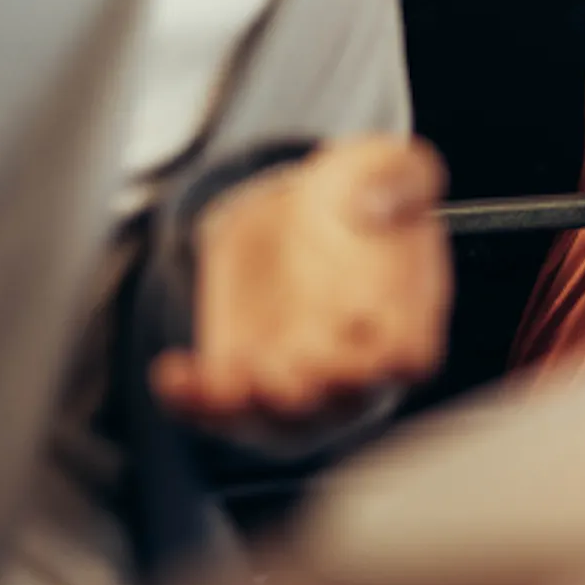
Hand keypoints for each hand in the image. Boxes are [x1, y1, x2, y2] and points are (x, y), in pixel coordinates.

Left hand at [152, 136, 450, 428]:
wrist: (292, 214)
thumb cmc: (353, 195)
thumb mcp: (384, 164)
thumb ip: (398, 179)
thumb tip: (375, 209)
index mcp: (404, 316)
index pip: (410, 357)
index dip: (397, 358)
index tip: (383, 343)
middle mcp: (355, 363)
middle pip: (345, 400)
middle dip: (323, 390)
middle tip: (303, 361)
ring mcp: (296, 380)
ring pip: (279, 419)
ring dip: (257, 406)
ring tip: (236, 376)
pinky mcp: (239, 379)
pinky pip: (215, 408)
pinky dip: (192, 401)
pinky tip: (173, 374)